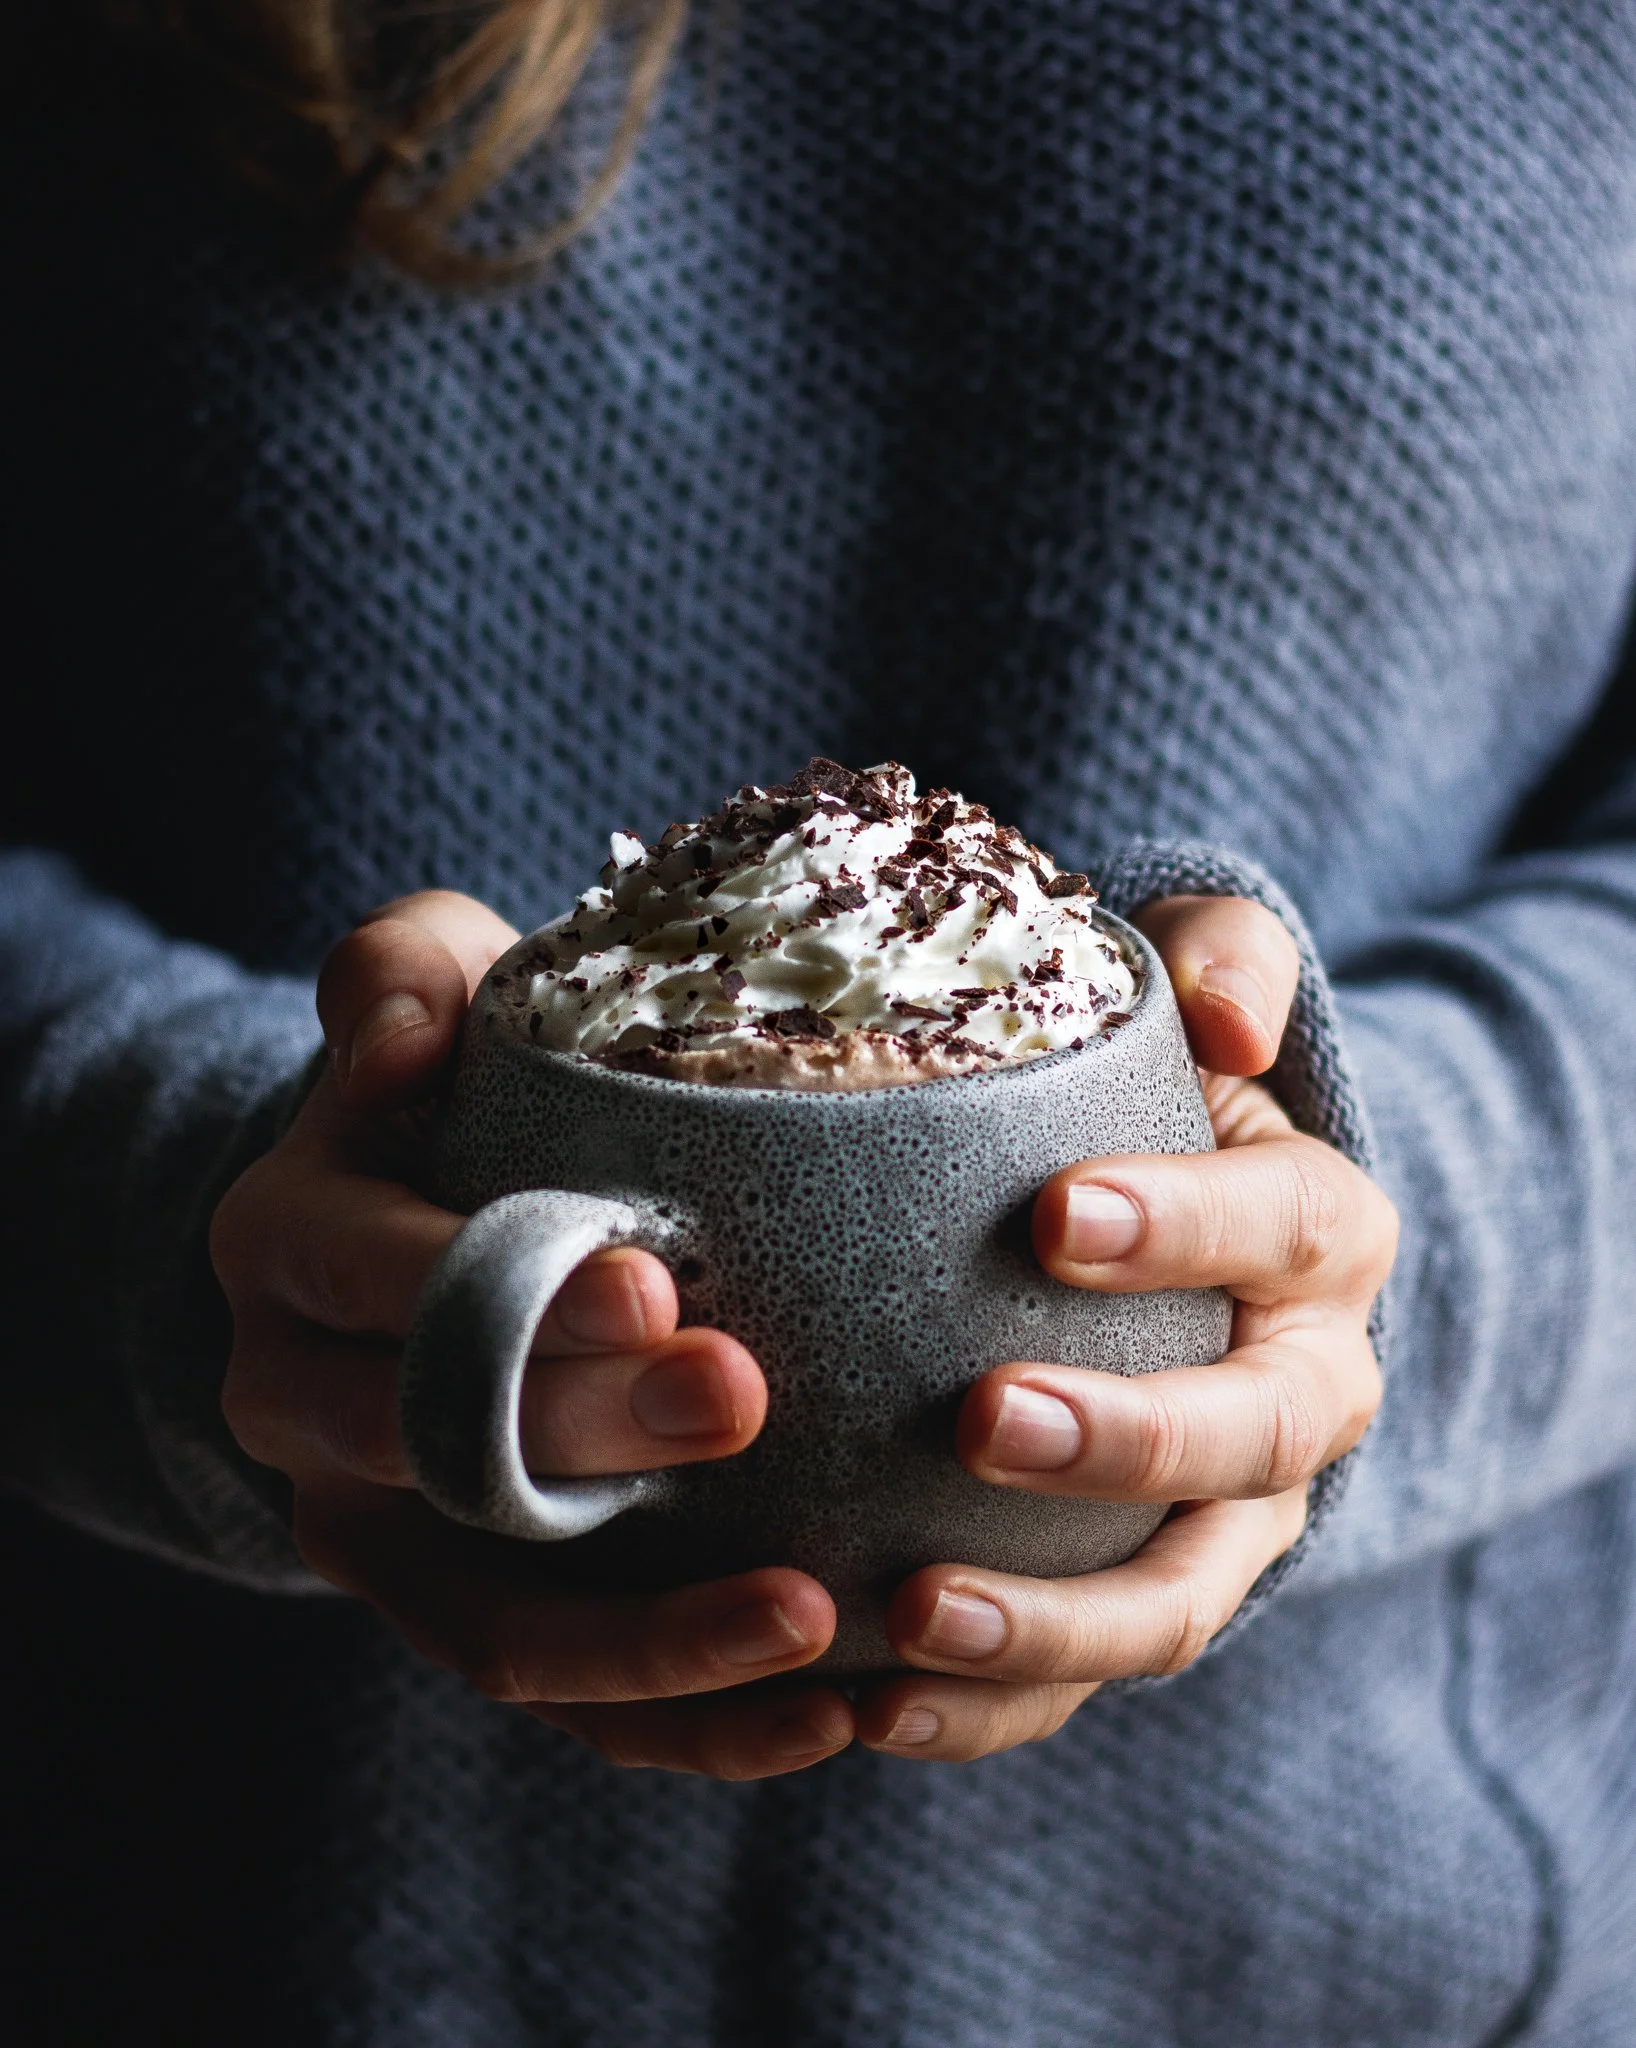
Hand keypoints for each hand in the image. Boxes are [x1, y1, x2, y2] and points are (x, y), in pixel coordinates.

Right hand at [212, 891, 850, 1779]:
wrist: (422, 1227)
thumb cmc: (453, 1087)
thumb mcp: (417, 988)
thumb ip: (399, 971)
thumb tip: (409, 1021)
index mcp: (285, 1248)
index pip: (372, 1275)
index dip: (503, 1289)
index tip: (658, 1282)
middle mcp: (301, 1407)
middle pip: (435, 1455)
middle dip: (590, 1440)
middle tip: (748, 1400)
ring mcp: (380, 1533)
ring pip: (498, 1625)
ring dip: (654, 1638)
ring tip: (817, 1615)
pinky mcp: (464, 1613)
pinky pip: (565, 1702)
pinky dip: (685, 1721)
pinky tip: (826, 1703)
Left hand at [853, 895, 1396, 1762]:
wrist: (1180, 1234)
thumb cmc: (1157, 1094)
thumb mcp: (1202, 992)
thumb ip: (1221, 963)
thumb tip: (1221, 1020)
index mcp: (1319, 1234)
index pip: (1278, 1226)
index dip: (1186, 1226)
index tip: (1055, 1216)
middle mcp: (1304, 1388)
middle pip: (1249, 1439)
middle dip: (1126, 1441)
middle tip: (985, 1419)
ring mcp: (1235, 1516)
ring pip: (1180, 1598)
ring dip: (1055, 1624)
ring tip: (911, 1615)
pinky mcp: (1145, 1594)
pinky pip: (1084, 1680)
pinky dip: (990, 1709)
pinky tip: (867, 1704)